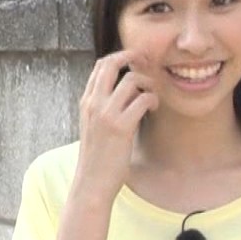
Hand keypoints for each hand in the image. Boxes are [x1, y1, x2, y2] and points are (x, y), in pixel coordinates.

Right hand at [73, 50, 157, 202]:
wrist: (92, 182)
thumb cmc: (97, 157)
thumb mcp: (94, 126)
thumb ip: (104, 107)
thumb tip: (126, 92)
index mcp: (86, 102)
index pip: (100, 65)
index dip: (120, 57)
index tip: (136, 61)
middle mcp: (93, 104)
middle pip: (111, 63)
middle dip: (132, 57)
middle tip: (148, 63)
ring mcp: (106, 114)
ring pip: (131, 80)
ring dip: (148, 84)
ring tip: (152, 97)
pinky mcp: (121, 127)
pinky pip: (142, 99)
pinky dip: (152, 100)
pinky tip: (153, 108)